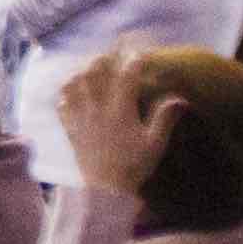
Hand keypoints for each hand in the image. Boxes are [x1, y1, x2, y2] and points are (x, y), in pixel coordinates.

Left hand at [57, 52, 184, 196]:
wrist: (105, 190)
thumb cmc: (134, 166)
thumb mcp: (154, 144)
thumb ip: (165, 118)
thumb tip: (180, 98)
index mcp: (120, 110)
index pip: (126, 76)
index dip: (133, 61)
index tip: (139, 54)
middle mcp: (97, 109)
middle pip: (95, 73)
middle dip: (104, 59)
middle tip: (112, 55)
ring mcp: (80, 117)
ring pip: (75, 84)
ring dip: (82, 72)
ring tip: (90, 68)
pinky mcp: (70, 129)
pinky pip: (62, 104)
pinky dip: (66, 93)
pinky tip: (72, 92)